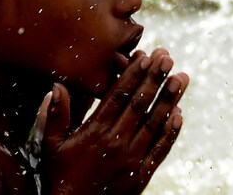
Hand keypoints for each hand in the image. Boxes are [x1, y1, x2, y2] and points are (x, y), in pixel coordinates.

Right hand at [39, 50, 186, 194]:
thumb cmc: (60, 177)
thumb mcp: (51, 145)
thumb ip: (55, 114)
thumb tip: (57, 86)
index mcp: (96, 130)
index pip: (119, 96)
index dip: (133, 74)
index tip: (144, 55)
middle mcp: (117, 141)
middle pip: (140, 104)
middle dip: (155, 78)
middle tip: (167, 57)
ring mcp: (132, 158)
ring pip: (155, 123)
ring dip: (169, 99)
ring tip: (181, 78)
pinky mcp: (142, 174)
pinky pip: (160, 149)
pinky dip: (171, 132)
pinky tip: (179, 115)